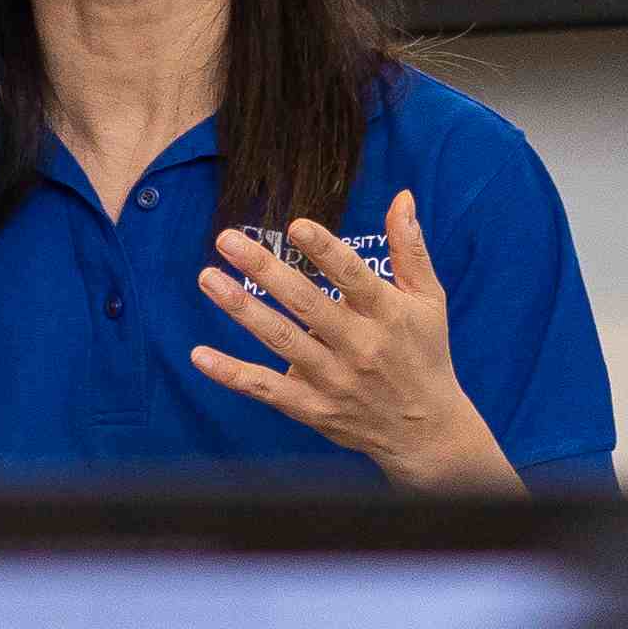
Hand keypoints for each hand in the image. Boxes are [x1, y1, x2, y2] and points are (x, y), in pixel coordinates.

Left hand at [189, 191, 517, 490]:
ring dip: (242, 309)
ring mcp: (333, 379)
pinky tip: (199, 354)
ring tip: (207, 278)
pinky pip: (266, 389)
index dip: (326, 250)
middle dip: (265, 270)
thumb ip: (411, 249)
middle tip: (226, 239)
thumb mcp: (428, 300)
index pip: (354, 277)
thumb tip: (402, 197)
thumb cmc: (425, 353)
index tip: (296, 225)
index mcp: (388, 314)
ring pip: (282, 341)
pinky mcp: (313, 408)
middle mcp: (359, 346)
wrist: (427, 431)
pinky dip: (232, 374)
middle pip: (307, 304)